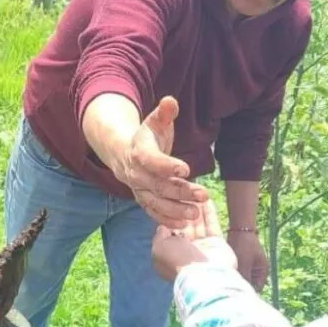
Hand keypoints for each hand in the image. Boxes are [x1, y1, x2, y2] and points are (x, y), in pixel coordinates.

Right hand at [116, 96, 209, 227]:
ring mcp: (139, 189)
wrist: (124, 153)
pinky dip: (167, 220)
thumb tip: (170, 101)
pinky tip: (184, 225)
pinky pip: (153, 213)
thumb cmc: (147, 136)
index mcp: (139, 151)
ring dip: (175, 210)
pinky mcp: (143, 200)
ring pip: (156, 202)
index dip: (166, 165)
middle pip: (158, 184)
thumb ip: (165, 113)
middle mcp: (136, 173)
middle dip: (180, 191)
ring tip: (195, 213)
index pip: (151, 160)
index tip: (186, 169)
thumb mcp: (155, 121)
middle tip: (203, 195)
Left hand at [152, 198, 236, 281]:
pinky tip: (207, 201)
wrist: (204, 273)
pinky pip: (212, 225)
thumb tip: (162, 227)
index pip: (167, 235)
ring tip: (196, 194)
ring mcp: (201, 248)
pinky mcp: (216, 244)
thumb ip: (160, 236)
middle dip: (183, 213)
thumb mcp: (159, 248)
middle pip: (183, 228)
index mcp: (168, 256)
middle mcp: (184, 252)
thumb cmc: (177, 260)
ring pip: (198, 225)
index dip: (169, 220)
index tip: (169, 205)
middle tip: (184, 196)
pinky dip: (209, 213)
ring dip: (197, 210)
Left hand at [228, 231, 267, 291]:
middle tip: (228, 292)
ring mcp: (250, 268)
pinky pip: (237, 273)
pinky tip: (222, 277)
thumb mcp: (244, 263)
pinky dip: (231, 275)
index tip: (234, 296)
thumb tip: (239, 293)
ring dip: (234, 281)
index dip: (246, 294)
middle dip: (239, 288)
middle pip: (248, 285)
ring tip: (224, 285)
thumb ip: (244, 278)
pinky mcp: (242, 264)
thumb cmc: (244, 245)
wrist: (239, 228)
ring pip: (241, 279)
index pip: (255, 290)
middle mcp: (257, 272)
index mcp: (262, 273)